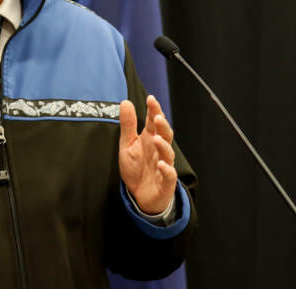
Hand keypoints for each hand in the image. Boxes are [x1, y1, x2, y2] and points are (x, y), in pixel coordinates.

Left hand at [118, 95, 177, 213]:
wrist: (139, 196)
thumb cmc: (136, 168)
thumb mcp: (127, 144)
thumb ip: (128, 125)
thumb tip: (126, 101)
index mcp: (150, 139)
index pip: (155, 122)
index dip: (154, 110)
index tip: (150, 99)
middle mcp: (159, 151)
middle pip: (165, 135)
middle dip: (163, 126)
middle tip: (157, 116)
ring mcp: (164, 166)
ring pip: (168, 154)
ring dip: (164, 146)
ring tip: (156, 138)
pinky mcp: (165, 183)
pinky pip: (170, 176)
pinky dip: (167, 170)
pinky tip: (162, 165)